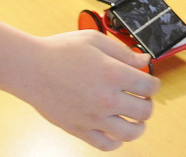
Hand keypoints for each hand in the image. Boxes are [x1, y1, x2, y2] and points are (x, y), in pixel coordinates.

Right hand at [14, 31, 159, 150]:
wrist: (31, 68)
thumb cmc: (60, 51)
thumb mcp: (94, 40)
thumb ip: (123, 52)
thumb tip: (144, 61)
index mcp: (113, 73)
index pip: (149, 86)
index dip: (153, 82)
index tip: (149, 80)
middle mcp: (107, 99)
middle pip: (144, 111)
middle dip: (148, 103)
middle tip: (142, 97)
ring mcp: (94, 117)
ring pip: (130, 133)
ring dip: (138, 126)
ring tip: (134, 117)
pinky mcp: (80, 130)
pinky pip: (106, 145)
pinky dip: (116, 141)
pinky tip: (115, 130)